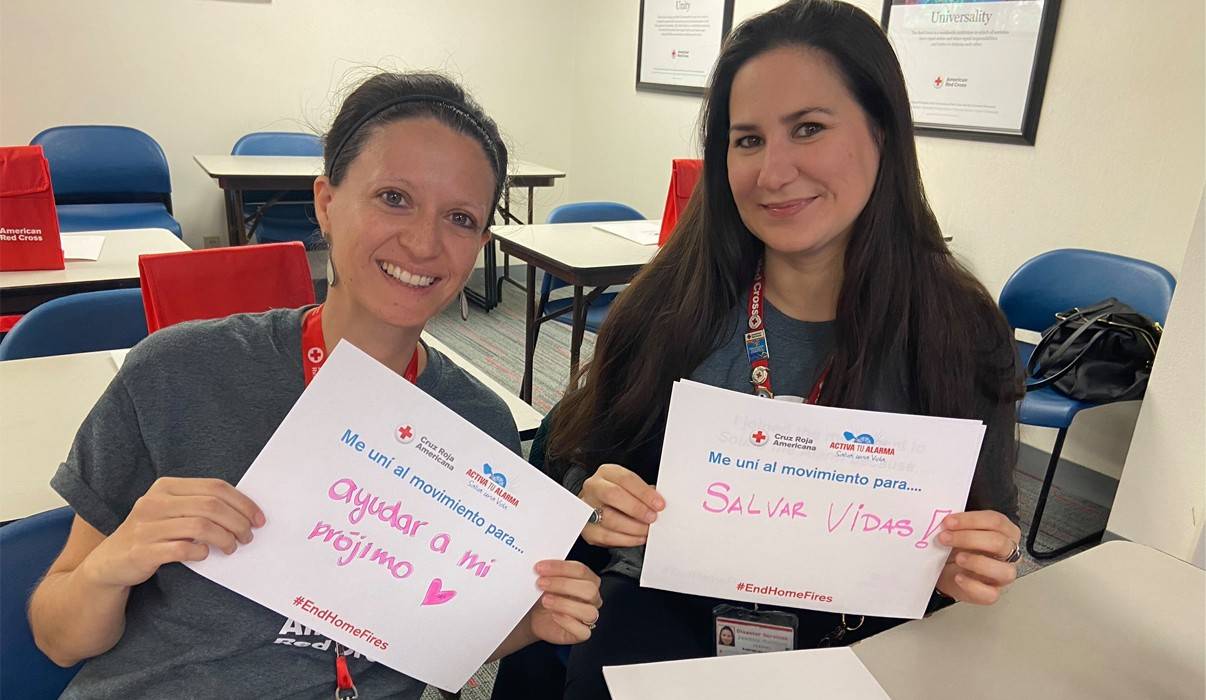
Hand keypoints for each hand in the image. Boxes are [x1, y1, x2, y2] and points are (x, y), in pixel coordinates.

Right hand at [81, 477, 265, 588]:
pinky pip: (182, 549)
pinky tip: (205, 556)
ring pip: (200, 527)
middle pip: (211, 506)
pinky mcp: (142, 551)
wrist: (110, 564)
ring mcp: (146, 526)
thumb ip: (200, 506)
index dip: (243, 502)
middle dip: (238, 522)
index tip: (258, 519)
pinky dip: (200, 552)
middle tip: (248, 536)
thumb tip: (245, 512)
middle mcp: (154, 502)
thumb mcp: (172, 512)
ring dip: (225, 538)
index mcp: (166, 487)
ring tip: (233, 548)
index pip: (215, 487)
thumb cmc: (151, 535)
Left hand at [528, 560, 602, 644]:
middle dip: (563, 584)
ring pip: (589, 611)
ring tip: (546, 601)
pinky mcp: (582, 633)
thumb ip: (550, 572)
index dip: (560, 568)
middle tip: (541, 583)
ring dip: (564, 604)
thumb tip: (543, 566)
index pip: (581, 570)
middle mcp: (592, 597)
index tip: (541, 567)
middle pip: (588, 589)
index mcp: (587, 579)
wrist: (535, 617)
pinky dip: (567, 622)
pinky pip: (582, 631)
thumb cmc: (544, 596)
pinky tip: (554, 615)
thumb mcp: (547, 580)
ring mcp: (589, 616)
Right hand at [579, 464, 664, 546]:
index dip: (644, 492)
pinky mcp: (587, 529)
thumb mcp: (629, 487)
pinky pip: (607, 536)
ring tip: (647, 530)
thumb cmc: (617, 496)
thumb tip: (659, 503)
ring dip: (634, 527)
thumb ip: (643, 492)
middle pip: (613, 495)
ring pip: (610, 518)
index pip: (626, 479)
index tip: (659, 504)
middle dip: (637, 508)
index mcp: (606, 473)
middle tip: (652, 517)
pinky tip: (638, 537)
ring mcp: (587, 508)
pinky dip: (627, 539)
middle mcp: (593, 488)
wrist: (594, 507)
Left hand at [935, 510, 1020, 604]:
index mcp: (1005, 532)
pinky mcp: (992, 593)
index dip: (971, 520)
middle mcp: (1008, 553)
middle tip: (945, 537)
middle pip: (999, 543)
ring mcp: (1003, 575)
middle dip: (968, 538)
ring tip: (957, 558)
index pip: (996, 522)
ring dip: (977, 562)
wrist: (948, 569)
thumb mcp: (959, 531)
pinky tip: (959, 577)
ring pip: (1004, 571)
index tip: (949, 522)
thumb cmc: (959, 547)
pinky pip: (990, 594)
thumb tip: (945, 520)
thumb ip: (957, 524)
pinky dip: (972, 585)